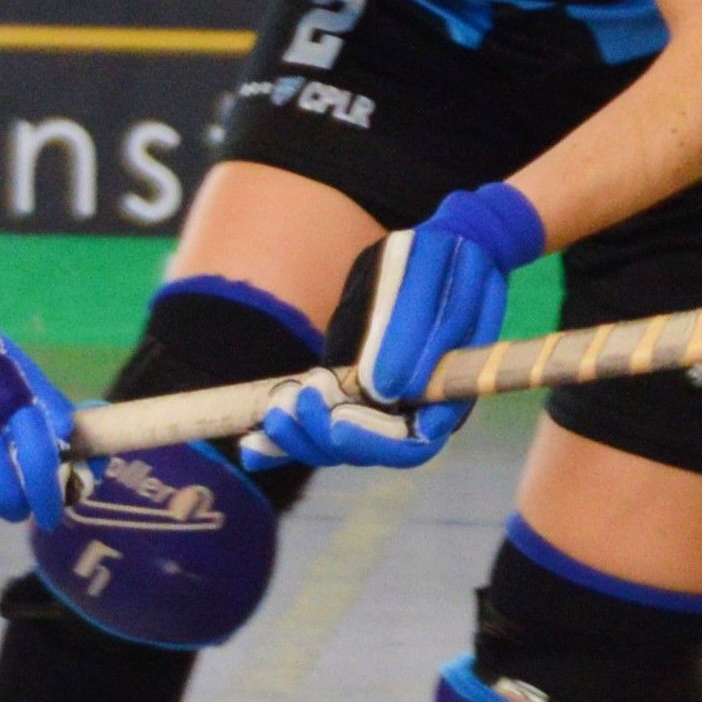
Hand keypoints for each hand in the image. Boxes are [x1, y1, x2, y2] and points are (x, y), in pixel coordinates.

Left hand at [248, 181, 545, 473]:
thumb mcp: (427, 279)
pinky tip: (251, 445)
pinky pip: (323, 420)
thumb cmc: (441, 261)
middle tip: (292, 406)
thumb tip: (383, 391)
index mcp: (450, 390)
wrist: (443, 250)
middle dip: (326, 437)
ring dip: (302, 437)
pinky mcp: (354, 388)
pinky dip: (288, 437)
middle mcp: (418, 405)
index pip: (414, 443)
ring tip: (274, 411)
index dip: (374, 440)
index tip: (336, 420)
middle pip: (371, 451)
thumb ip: (411, 331)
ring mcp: (384, 399)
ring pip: (342, 442)